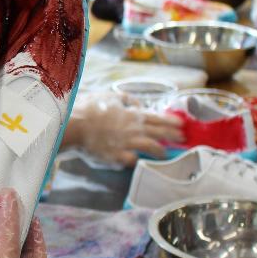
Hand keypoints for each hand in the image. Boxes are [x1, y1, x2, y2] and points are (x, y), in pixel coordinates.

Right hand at [65, 92, 184, 166]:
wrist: (74, 124)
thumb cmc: (89, 108)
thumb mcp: (109, 96)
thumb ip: (126, 99)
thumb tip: (138, 103)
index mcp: (132, 114)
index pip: (157, 118)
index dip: (171, 121)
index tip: (182, 124)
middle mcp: (133, 129)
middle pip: (159, 133)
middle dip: (173, 136)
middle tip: (182, 139)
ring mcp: (127, 143)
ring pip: (150, 147)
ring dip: (160, 151)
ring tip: (164, 153)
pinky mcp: (117, 156)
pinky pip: (132, 160)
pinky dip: (136, 160)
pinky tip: (139, 162)